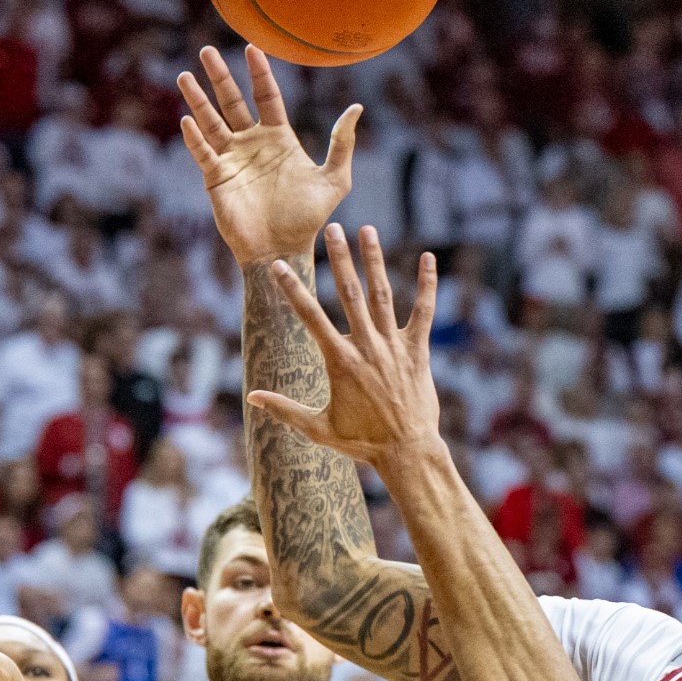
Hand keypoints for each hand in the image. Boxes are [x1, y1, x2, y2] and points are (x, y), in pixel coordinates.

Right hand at [176, 44, 360, 264]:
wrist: (284, 249)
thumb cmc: (310, 218)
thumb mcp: (335, 180)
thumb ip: (343, 144)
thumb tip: (357, 107)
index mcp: (279, 138)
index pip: (267, 96)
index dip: (259, 73)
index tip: (252, 48)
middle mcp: (253, 143)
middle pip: (232, 102)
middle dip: (220, 76)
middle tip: (207, 50)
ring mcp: (233, 159)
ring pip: (211, 122)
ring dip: (198, 100)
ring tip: (185, 76)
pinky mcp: (217, 178)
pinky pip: (203, 153)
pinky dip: (195, 138)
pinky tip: (187, 121)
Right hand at [245, 224, 439, 465]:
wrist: (406, 451)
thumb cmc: (360, 442)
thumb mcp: (317, 427)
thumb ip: (284, 409)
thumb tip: (252, 398)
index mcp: (339, 360)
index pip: (310, 317)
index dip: (292, 290)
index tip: (279, 266)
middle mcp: (366, 346)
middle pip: (349, 293)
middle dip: (339, 258)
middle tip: (332, 228)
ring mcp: (393, 346)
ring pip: (382, 294)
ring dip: (374, 261)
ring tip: (367, 230)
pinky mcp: (418, 351)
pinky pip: (423, 311)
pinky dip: (427, 284)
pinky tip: (429, 258)